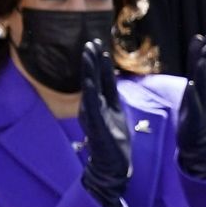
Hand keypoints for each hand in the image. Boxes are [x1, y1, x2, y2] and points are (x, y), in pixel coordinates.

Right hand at [79, 39, 130, 206]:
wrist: (113, 165)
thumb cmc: (115, 139)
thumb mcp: (117, 110)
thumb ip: (112, 94)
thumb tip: (111, 75)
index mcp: (101, 102)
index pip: (100, 77)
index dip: (100, 62)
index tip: (98, 43)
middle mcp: (93, 106)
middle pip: (92, 78)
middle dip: (92, 60)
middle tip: (90, 41)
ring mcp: (92, 115)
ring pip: (89, 88)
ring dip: (89, 71)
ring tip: (88, 54)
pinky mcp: (95, 125)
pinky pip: (92, 107)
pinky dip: (90, 93)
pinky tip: (89, 82)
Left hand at [177, 34, 205, 178]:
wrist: (199, 140)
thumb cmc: (197, 107)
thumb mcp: (196, 81)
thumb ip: (195, 60)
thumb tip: (199, 37)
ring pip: (205, 89)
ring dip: (204, 75)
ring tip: (201, 61)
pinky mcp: (197, 119)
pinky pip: (196, 107)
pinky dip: (194, 96)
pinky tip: (191, 86)